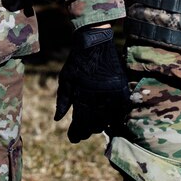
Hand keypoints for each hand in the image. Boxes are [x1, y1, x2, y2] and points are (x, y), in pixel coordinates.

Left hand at [54, 25, 129, 142]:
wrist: (95, 42)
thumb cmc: (77, 61)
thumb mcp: (65, 79)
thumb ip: (63, 100)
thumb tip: (57, 119)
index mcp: (84, 94)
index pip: (80, 122)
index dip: (76, 132)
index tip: (72, 138)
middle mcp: (99, 97)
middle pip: (94, 124)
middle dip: (86, 131)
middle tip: (80, 134)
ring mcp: (113, 94)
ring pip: (107, 119)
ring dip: (98, 125)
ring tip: (91, 128)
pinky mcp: (122, 90)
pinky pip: (118, 110)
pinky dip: (111, 116)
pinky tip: (105, 118)